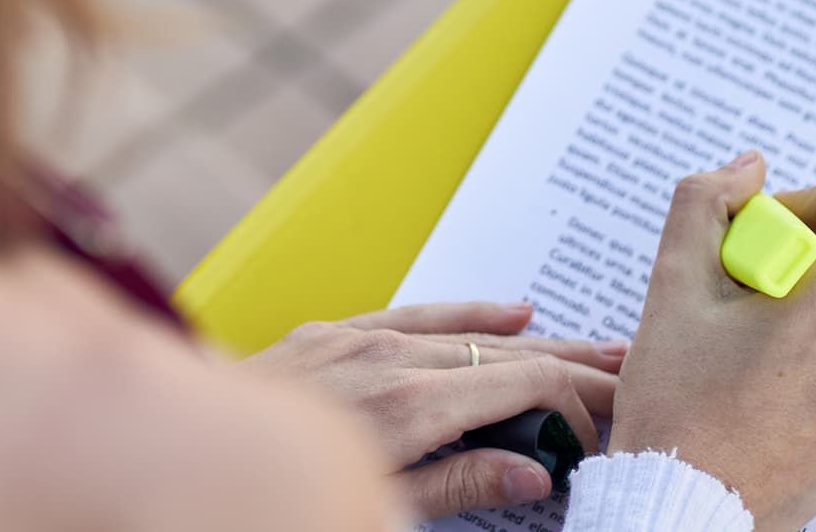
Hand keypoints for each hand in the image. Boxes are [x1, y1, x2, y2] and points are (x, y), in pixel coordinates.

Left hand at [244, 301, 622, 518]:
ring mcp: (356, 338)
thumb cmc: (280, 497)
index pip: (520, 385)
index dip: (574, 401)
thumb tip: (538, 471)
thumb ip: (460, 482)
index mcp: (408, 407)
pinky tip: (513, 312)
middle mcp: (387, 359)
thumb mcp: (382, 504)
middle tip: (631, 371)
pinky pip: (415, 313)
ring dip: (537, 337)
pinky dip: (468, 313)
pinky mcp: (329, 331)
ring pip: (468, 330)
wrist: (184, 455)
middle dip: (573, 362)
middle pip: (506, 353)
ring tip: (594, 344)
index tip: (606, 424)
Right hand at [610, 153, 815, 531]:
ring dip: (801, 317)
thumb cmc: (679, 403)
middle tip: (730, 313)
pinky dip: (815, 363)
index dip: (804, 199)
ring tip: (742, 361)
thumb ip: (705, 202)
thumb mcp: (672, 285)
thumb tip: (749, 170)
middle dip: (789, 268)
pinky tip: (765, 395)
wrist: (688, 508)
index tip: (758, 240)